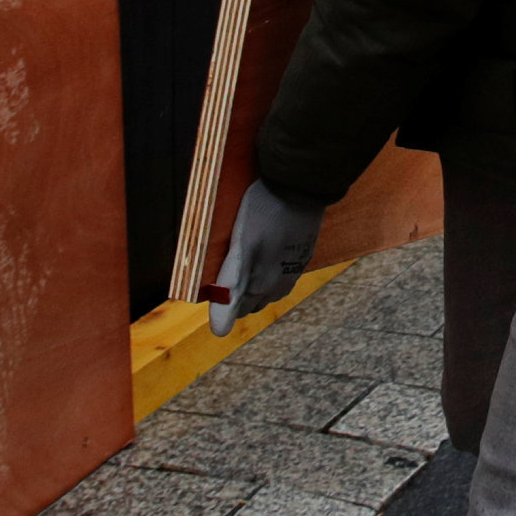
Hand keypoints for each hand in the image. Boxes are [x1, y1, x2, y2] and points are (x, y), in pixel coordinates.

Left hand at [210, 179, 325, 333]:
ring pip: (270, 288)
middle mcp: (280, 283)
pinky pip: (284, 273)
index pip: (237, 310)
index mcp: (261, 285)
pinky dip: (271, 271)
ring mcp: (293, 268)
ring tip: (244, 264)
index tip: (213, 286)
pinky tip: (267, 254)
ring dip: (256, 284)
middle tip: (225, 274)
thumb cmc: (264, 212)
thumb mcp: (241, 248)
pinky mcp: (302, 254)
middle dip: (239, 295)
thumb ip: (231, 289)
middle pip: (254, 301)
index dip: (223, 302)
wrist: (301, 185)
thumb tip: (219, 331)